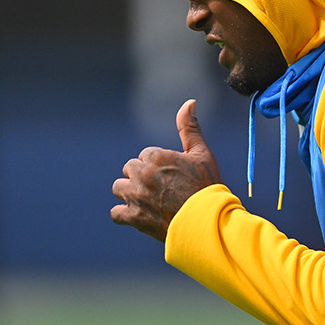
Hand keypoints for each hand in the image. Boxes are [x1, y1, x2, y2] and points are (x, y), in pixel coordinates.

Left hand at [111, 99, 221, 241]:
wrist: (208, 222)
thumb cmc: (208, 187)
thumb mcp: (202, 154)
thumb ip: (190, 128)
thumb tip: (190, 102)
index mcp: (155, 157)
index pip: (145, 155)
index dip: (159, 165)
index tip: (173, 176)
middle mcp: (141, 174)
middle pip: (129, 169)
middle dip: (141, 176)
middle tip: (162, 188)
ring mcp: (135, 196)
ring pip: (119, 188)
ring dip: (130, 192)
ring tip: (149, 200)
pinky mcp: (133, 217)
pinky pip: (116, 212)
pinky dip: (124, 214)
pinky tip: (137, 214)